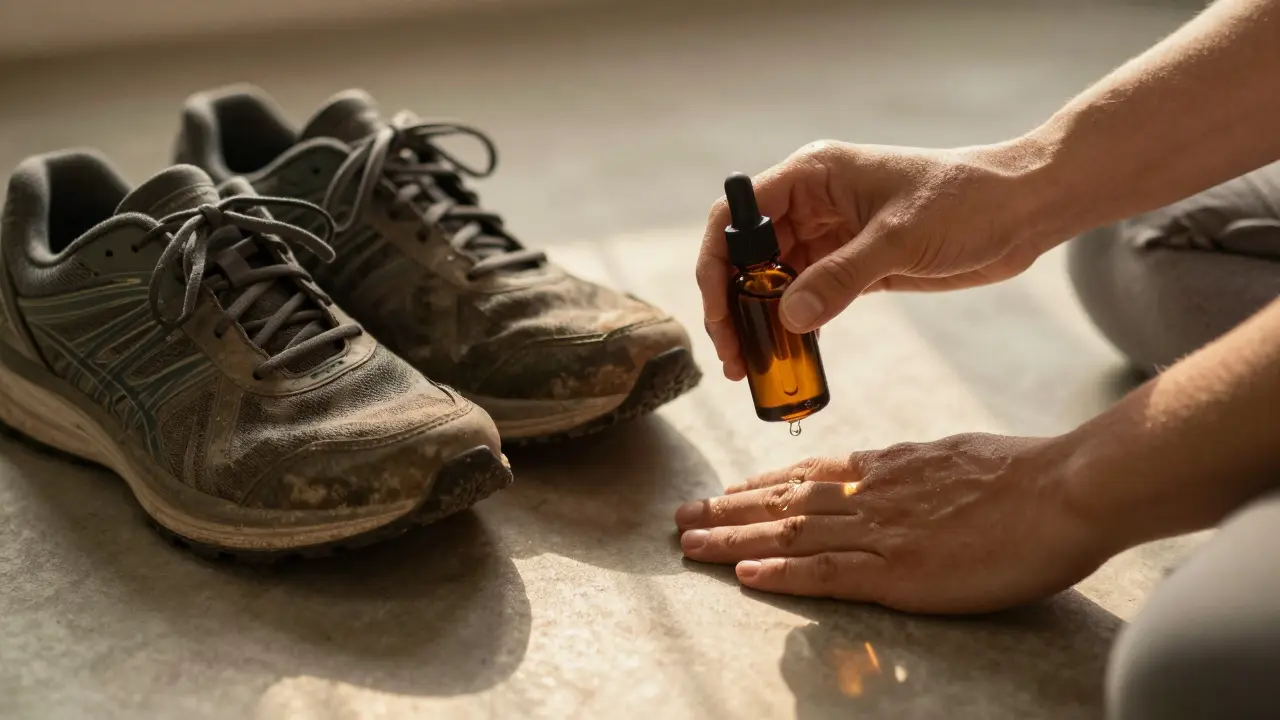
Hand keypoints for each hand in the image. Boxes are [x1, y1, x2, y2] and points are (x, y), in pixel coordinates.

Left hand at [674, 433, 1113, 613]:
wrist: (1065, 488)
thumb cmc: (1027, 474)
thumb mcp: (955, 457)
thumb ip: (915, 469)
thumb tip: (894, 471)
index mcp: (886, 468)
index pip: (808, 476)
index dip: (761, 486)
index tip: (728, 491)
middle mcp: (870, 494)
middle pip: (783, 503)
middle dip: (728, 510)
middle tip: (681, 516)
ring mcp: (881, 533)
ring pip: (788, 536)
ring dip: (732, 540)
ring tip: (688, 544)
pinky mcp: (898, 573)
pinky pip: (825, 574)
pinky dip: (780, 575)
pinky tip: (743, 576)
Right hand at [697, 140, 1059, 379]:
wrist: (1023, 209)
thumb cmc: (966, 201)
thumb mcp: (901, 238)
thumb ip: (842, 278)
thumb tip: (788, 319)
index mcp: (812, 175)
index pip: (736, 215)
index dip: (716, 264)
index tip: (718, 312)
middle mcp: (811, 203)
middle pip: (746, 255)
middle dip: (732, 305)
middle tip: (733, 356)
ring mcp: (830, 235)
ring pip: (772, 282)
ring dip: (758, 322)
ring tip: (752, 367)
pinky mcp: (851, 265)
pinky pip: (805, 298)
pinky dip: (792, 327)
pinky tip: (788, 358)